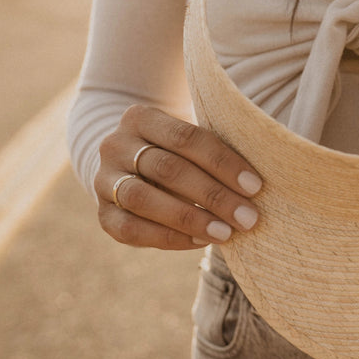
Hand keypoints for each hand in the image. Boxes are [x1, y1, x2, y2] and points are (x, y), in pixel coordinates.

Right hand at [95, 104, 264, 249]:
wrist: (127, 166)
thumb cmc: (176, 153)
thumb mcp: (189, 141)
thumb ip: (213, 153)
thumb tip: (255, 185)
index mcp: (140, 117)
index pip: (185, 137)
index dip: (222, 162)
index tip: (255, 186)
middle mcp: (115, 145)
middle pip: (167, 169)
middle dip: (213, 195)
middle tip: (248, 217)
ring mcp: (103, 180)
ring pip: (143, 199)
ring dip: (189, 218)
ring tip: (225, 233)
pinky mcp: (103, 214)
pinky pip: (132, 229)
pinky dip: (168, 237)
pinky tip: (199, 241)